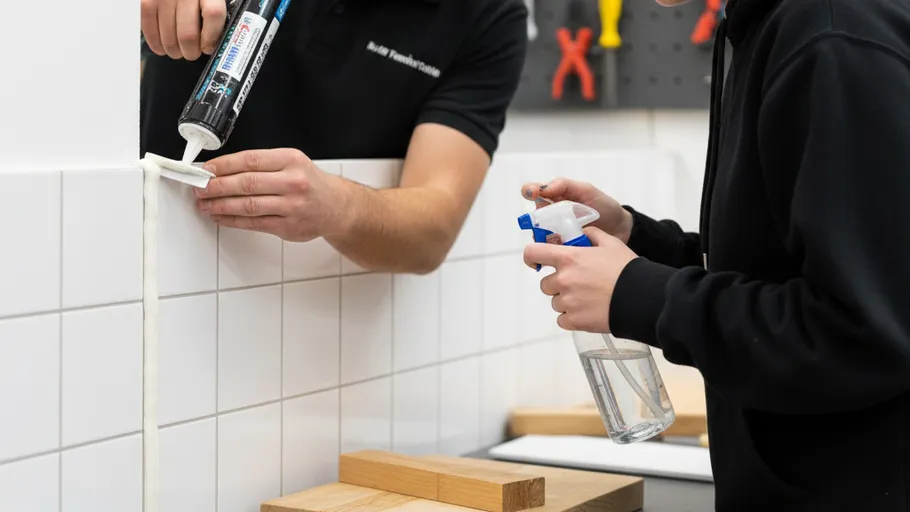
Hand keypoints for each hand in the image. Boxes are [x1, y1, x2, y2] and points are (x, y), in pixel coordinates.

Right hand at [141, 0, 226, 59]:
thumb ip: (212, 12)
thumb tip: (213, 41)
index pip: (213, 14)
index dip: (211, 37)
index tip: (208, 47)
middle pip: (188, 32)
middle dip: (190, 51)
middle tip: (191, 53)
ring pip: (169, 35)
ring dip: (174, 50)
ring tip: (177, 52)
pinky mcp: (147, 0)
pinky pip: (149, 26)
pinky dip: (155, 42)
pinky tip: (160, 47)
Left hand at [195, 148, 351, 241]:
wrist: (336, 206)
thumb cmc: (310, 183)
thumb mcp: (292, 162)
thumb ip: (262, 165)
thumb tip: (222, 170)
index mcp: (291, 160)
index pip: (249, 160)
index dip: (223, 165)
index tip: (206, 170)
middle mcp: (293, 182)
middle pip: (246, 183)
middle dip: (217, 186)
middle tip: (200, 188)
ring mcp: (292, 206)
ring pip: (248, 205)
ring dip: (221, 205)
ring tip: (205, 204)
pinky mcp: (288, 227)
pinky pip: (254, 223)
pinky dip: (233, 220)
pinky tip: (221, 217)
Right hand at [521, 178, 633, 243]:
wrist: (620, 228)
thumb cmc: (604, 206)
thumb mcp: (587, 190)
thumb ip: (565, 185)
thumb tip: (545, 188)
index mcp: (555, 197)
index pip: (534, 191)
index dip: (530, 191)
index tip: (533, 193)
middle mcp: (551, 215)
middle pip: (533, 216)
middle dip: (536, 219)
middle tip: (548, 221)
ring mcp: (556, 232)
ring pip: (539, 234)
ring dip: (544, 236)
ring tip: (559, 237)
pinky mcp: (562, 248)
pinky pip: (550, 249)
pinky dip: (552, 249)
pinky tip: (562, 249)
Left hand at [524, 227, 637, 332]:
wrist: (641, 298)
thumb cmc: (627, 270)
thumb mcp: (611, 243)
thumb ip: (591, 234)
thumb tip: (581, 233)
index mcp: (568, 258)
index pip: (533, 254)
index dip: (531, 257)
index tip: (535, 262)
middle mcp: (563, 280)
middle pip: (545, 283)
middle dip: (558, 284)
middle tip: (578, 284)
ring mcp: (567, 302)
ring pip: (555, 302)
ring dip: (566, 301)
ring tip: (588, 299)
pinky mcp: (574, 321)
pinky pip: (562, 319)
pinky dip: (572, 317)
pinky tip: (587, 312)